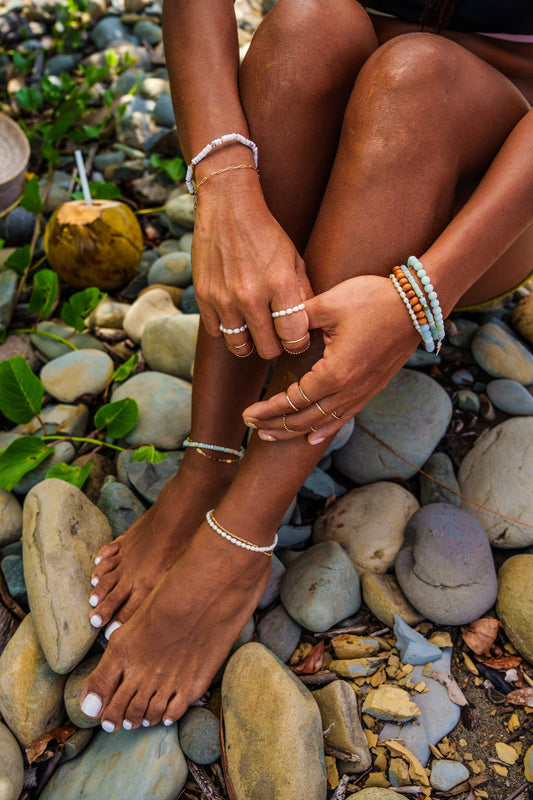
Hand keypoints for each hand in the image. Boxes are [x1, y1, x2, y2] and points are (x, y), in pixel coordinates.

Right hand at [192, 173, 312, 358]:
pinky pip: (217, 332)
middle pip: (267, 349)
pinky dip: (227, 329)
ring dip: (249, 342)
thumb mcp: (294, 259)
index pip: (294, 337)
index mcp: (280, 285)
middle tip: (276, 335)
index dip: (297, 343)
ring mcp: (224, 298)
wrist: (227, 206)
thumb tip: (308, 327)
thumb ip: (303, 295)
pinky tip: (234, 316)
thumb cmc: (266, 233)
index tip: (296, 339)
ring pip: (239, 346)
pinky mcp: (204, 296)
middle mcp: (251, 295)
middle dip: (275, 346)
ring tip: (254, 330)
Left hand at [242, 274, 421, 442]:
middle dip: (275, 425)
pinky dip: (324, 430)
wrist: (419, 305)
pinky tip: (312, 438)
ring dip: (295, 431)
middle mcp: (348, 391)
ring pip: (322, 423)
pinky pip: (343, 417)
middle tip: (251, 427)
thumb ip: (298, 318)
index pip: (293, 401)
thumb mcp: (329, 303)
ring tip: (272, 435)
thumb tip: (276, 325)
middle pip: (304, 419)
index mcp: (334, 373)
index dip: (268, 410)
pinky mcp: (371, 389)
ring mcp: (362, 393)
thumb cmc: (375, 299)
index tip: (247, 414)